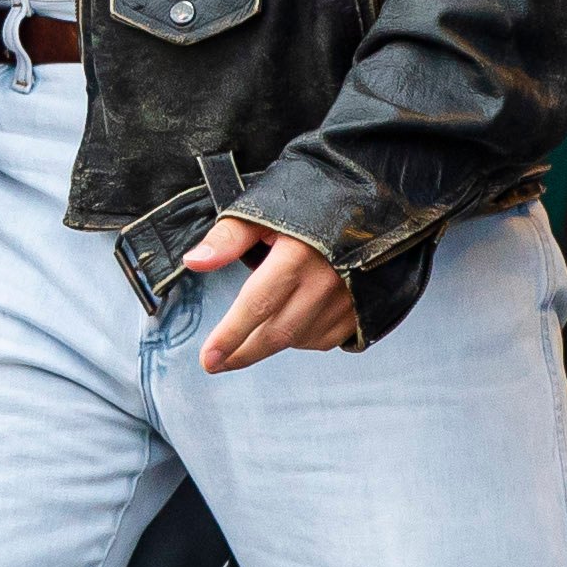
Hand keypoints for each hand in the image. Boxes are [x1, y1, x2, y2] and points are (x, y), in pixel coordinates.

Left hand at [183, 217, 356, 370]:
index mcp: (297, 256)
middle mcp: (325, 283)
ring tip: (252, 335)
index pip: (256, 306)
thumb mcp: (264, 211)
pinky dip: (301, 339)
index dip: (229, 336)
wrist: (373, 205)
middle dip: (242, 353)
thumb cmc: (312, 203)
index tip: (208, 358)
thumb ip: (228, 238)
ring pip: (299, 339)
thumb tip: (194, 261)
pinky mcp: (362, 310)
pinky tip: (289, 324)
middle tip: (216, 363)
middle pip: (276, 333)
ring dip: (271, 344)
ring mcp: (348, 300)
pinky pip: (324, 339)